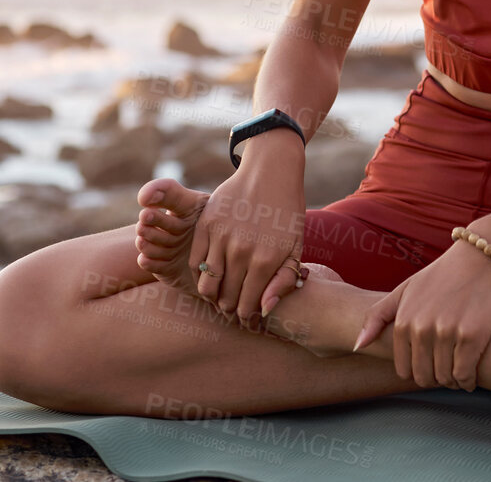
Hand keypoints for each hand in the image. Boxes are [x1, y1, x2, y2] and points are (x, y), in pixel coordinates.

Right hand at [189, 145, 306, 329]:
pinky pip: (194, 262)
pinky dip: (199, 275)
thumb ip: (283, 281)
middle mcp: (240, 251)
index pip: (248, 306)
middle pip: (226, 299)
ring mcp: (220, 237)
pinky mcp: (205, 224)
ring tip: (220, 296)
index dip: (246, 318)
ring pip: (206, 284)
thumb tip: (264, 310)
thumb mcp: (295, 248)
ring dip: (212, 296)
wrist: (270, 172)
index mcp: (265, 260)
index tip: (247, 319)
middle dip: (230, 310)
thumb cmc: (287, 213)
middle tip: (233, 310)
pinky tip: (210, 276)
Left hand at [352, 237, 490, 390]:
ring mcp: (447, 333)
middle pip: (425, 377)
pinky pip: (465, 375)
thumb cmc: (442, 275)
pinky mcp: (473, 336)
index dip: (417, 372)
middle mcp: (422, 328)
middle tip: (445, 372)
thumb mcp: (404, 290)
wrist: (480, 258)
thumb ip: (377, 317)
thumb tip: (357, 347)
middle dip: (435, 379)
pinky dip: (468, 381)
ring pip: (445, 378)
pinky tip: (471, 376)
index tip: (429, 366)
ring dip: (452, 381)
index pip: (404, 370)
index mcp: (404, 321)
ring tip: (458, 373)